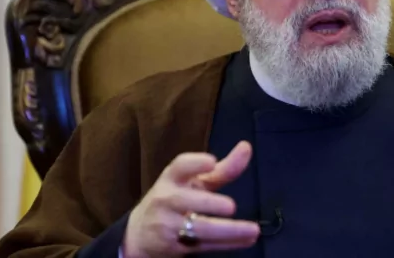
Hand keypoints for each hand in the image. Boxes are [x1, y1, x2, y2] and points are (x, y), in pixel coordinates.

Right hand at [122, 141, 259, 256]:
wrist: (140, 234)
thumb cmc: (174, 199)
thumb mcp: (193, 182)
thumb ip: (222, 169)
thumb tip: (246, 147)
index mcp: (172, 178)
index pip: (179, 167)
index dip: (194, 163)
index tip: (212, 161)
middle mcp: (167, 199)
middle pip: (186, 200)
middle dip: (208, 203)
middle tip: (231, 206)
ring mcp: (169, 224)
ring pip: (198, 228)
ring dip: (228, 231)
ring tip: (253, 230)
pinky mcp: (175, 246)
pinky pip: (205, 246)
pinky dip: (229, 244)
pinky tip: (247, 240)